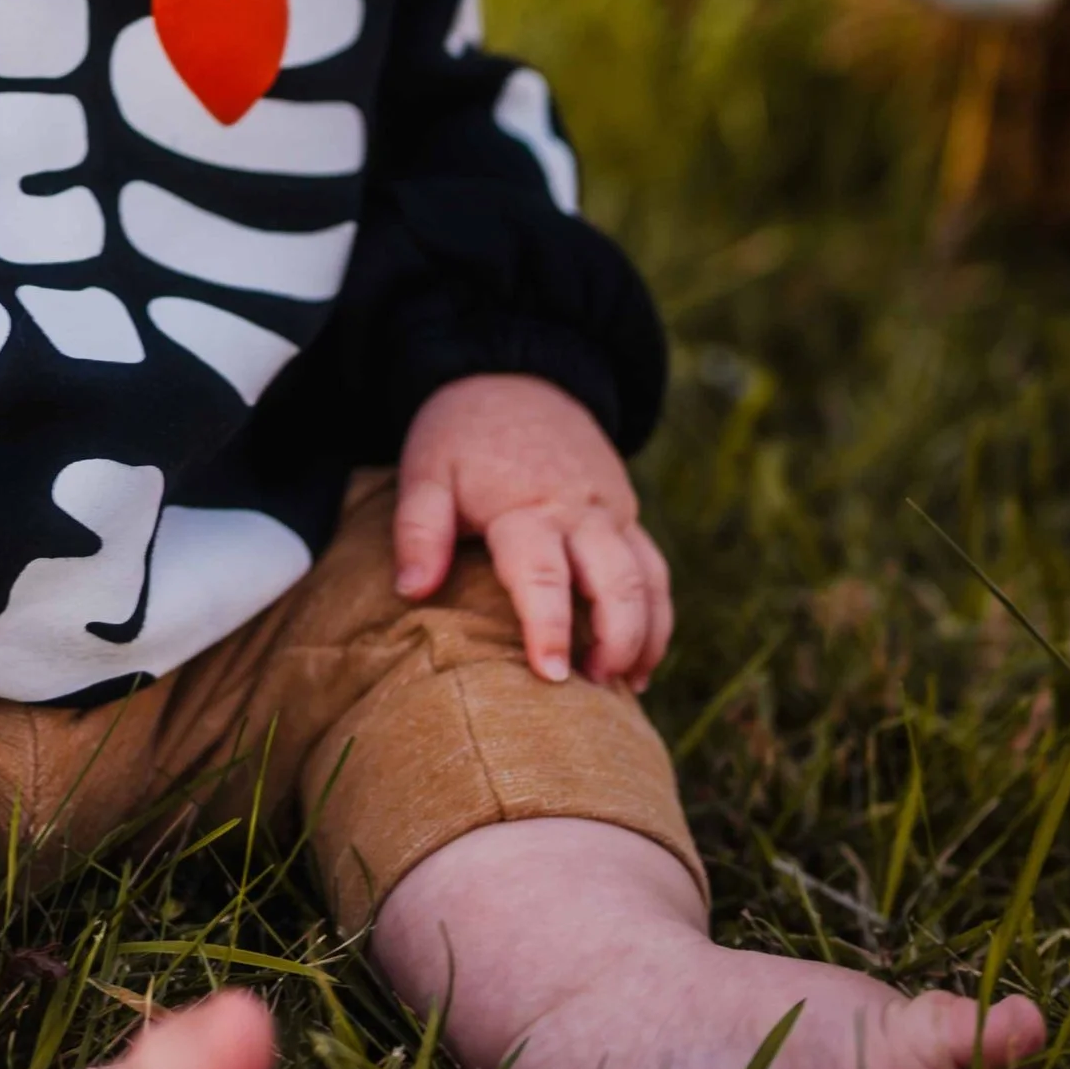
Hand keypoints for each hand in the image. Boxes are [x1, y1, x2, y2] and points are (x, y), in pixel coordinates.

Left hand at [393, 372, 673, 689]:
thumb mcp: (425, 471)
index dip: (548, 627)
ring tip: (626, 687)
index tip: (550, 676)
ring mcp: (611, 510)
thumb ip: (418, 530)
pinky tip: (643, 656)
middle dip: (614, 641)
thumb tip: (412, 591)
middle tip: (592, 693)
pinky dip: (657, 614)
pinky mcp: (625, 511)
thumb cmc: (461, 433)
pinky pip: (654, 566)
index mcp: (525, 506)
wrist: (513, 375)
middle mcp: (579, 511)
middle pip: (617, 583)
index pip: (543, 575)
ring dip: (645, 635)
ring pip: (647, 579)